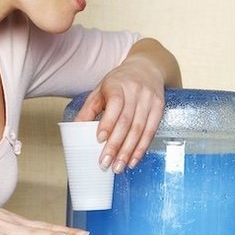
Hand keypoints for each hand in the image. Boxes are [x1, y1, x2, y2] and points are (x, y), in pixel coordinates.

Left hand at [74, 57, 165, 173]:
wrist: (147, 67)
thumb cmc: (120, 81)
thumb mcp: (101, 89)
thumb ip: (89, 109)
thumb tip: (75, 129)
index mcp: (118, 84)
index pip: (115, 104)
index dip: (108, 123)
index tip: (99, 139)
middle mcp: (136, 91)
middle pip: (127, 121)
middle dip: (116, 145)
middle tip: (106, 163)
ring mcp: (149, 100)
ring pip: (139, 129)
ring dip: (129, 151)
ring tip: (119, 166)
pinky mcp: (159, 108)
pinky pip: (150, 131)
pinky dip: (141, 148)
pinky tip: (133, 159)